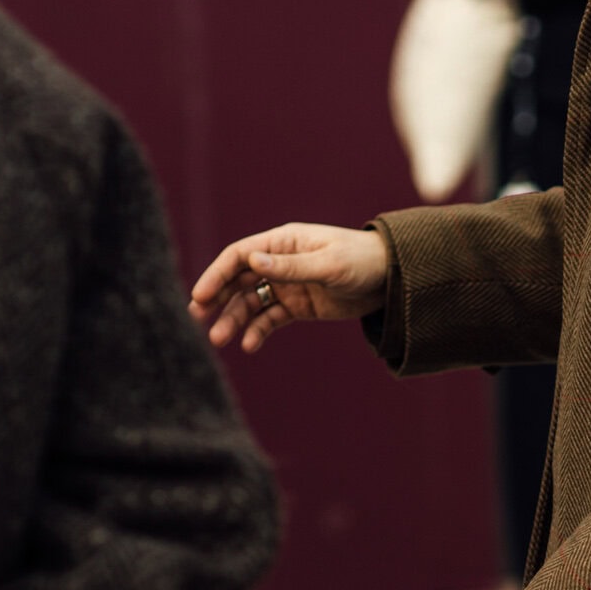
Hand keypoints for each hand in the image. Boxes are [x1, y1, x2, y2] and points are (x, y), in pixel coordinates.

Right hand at [188, 222, 389, 353]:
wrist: (392, 279)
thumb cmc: (361, 261)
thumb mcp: (328, 264)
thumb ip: (291, 267)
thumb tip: (252, 263)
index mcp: (283, 243)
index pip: (239, 256)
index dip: (217, 274)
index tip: (201, 295)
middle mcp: (280, 263)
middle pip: (239, 280)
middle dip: (218, 299)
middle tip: (198, 318)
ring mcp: (288, 285)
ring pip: (251, 303)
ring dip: (234, 319)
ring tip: (220, 340)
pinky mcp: (299, 306)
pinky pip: (271, 319)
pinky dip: (258, 331)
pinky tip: (249, 345)